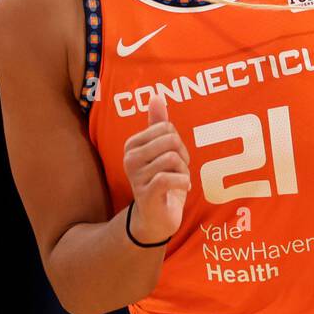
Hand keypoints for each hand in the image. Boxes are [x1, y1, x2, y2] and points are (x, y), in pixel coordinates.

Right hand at [122, 94, 190, 242]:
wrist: (155, 218)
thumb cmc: (161, 180)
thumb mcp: (161, 151)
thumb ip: (158, 124)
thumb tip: (157, 96)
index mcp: (133, 144)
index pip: (166, 128)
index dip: (178, 142)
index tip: (175, 157)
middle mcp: (130, 158)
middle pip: (171, 141)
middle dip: (183, 156)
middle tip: (179, 170)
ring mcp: (136, 176)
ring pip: (172, 159)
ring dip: (184, 171)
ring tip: (179, 181)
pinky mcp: (146, 193)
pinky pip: (169, 178)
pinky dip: (183, 182)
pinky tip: (182, 188)